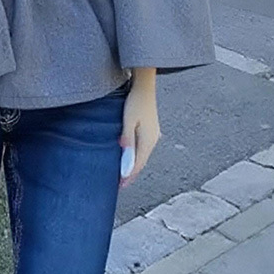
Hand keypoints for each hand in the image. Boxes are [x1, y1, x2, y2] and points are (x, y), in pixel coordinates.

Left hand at [119, 69, 161, 188]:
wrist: (145, 88)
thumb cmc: (135, 103)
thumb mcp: (128, 121)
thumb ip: (127, 138)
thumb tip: (126, 156)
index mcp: (147, 140)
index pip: (138, 164)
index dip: (129, 176)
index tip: (121, 185)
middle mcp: (153, 140)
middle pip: (141, 162)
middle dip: (131, 173)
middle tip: (120, 184)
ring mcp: (153, 135)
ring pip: (142, 155)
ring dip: (134, 165)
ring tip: (124, 173)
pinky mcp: (151, 130)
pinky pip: (143, 148)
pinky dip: (136, 156)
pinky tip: (131, 157)